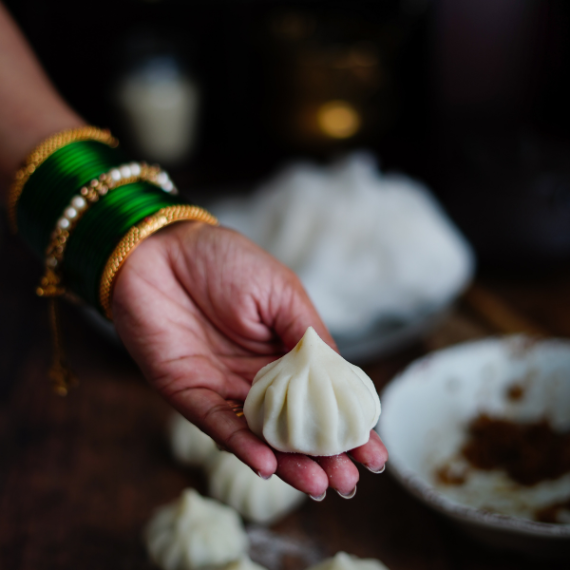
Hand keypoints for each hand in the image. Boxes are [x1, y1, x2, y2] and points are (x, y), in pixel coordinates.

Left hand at [112, 221, 387, 497]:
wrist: (162, 249)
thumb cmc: (225, 262)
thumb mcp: (281, 292)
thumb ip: (308, 335)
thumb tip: (342, 378)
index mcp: (284, 351)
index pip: (321, 397)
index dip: (347, 426)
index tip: (374, 454)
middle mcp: (257, 377)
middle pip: (294, 426)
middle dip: (323, 456)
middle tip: (350, 482)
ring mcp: (224, 387)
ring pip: (260, 435)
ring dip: (288, 463)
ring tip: (319, 485)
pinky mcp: (189, 392)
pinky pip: (217, 423)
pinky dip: (241, 446)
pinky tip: (268, 465)